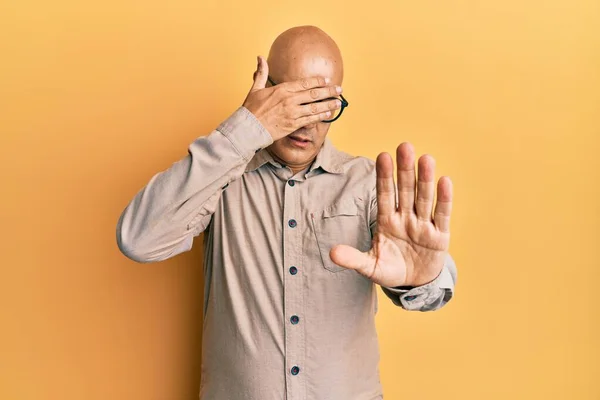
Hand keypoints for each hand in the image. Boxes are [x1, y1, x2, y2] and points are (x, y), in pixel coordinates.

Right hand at [242, 56, 342, 140]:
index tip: (327, 80)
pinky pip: (310, 119)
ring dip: (328, 104)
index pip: (305, 83)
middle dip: (328, 91)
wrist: (248, 128)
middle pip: (314, 94)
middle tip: (339, 89)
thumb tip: (260, 57)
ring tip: (338, 102)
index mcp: (282, 89)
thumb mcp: (255, 88)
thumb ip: (261, 72)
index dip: (318, 81)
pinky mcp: (293, 125)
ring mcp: (292, 113)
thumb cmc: (251, 109)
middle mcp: (289, 100)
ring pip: (315, 107)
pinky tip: (328, 114)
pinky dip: (320, 116)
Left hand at [330, 143, 452, 287]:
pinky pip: (441, 215)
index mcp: (387, 221)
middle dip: (405, 170)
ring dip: (425, 179)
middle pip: (405, 190)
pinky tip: (444, 181)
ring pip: (423, 198)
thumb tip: (332, 253)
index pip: (384, 195)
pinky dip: (444, 199)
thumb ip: (353, 259)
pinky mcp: (439, 236)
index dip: (384, 176)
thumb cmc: (390, 269)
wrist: (414, 284)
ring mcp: (423, 225)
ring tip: (425, 159)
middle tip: (404, 146)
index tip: (383, 156)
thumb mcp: (370, 266)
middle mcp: (405, 218)